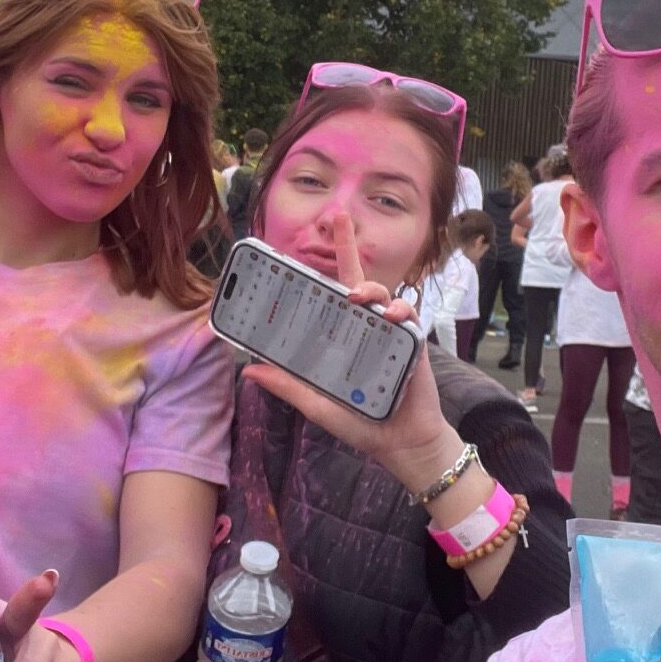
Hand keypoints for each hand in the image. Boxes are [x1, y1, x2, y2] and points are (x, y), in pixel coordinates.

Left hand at [239, 214, 454, 492]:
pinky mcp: (411, 343)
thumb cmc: (361, 422)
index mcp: (342, 336)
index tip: (311, 238)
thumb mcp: (317, 403)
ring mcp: (389, 332)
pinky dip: (397, 312)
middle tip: (338, 219)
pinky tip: (387, 317)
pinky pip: (406, 317)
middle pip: (357, 279)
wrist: (400, 442)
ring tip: (357, 296)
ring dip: (369, 288)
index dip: (322, 267)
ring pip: (380, 294)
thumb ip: (288, 386)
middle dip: (348, 245)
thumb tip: (249, 370)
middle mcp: (365, 327)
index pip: (330, 293)